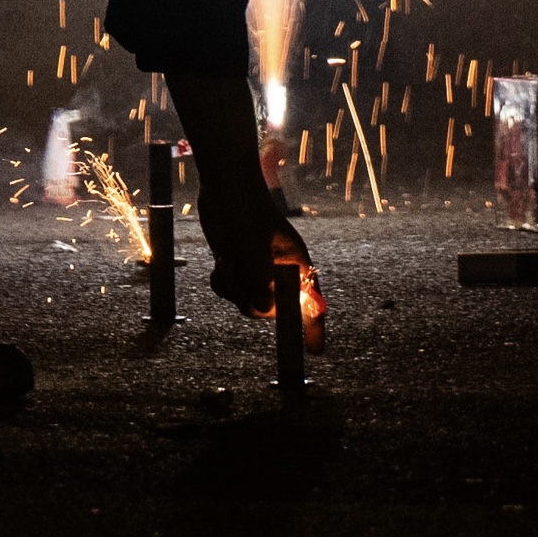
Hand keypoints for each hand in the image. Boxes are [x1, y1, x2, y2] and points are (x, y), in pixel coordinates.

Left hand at [167, 71, 326, 351]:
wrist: (224, 185)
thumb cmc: (245, 210)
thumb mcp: (251, 248)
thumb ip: (258, 282)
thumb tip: (262, 312)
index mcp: (296, 263)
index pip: (311, 302)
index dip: (313, 327)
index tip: (315, 352)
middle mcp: (279, 269)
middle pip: (270, 308)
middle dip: (253, 299)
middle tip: (240, 276)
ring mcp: (257, 268)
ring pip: (246, 300)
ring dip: (233, 288)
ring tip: (228, 261)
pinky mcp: (238, 265)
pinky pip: (230, 290)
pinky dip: (223, 281)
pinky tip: (222, 260)